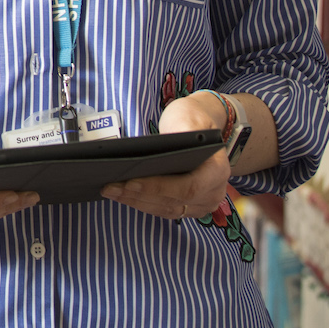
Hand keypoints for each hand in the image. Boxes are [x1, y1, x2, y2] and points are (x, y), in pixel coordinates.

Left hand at [100, 95, 229, 219]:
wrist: (201, 129)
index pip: (188, 187)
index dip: (158, 187)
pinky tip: (122, 194)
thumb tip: (152, 153)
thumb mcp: (187, 117)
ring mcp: (203, 203)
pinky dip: (142, 203)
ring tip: (110, 190)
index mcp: (218, 170)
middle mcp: (214, 192)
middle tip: (110, 186)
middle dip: (139, 195)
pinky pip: (164, 209)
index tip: (129, 182)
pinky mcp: (190, 208)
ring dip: (136, 202)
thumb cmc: (192, 120)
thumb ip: (176, 134)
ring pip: (166, 209)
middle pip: (174, 202)